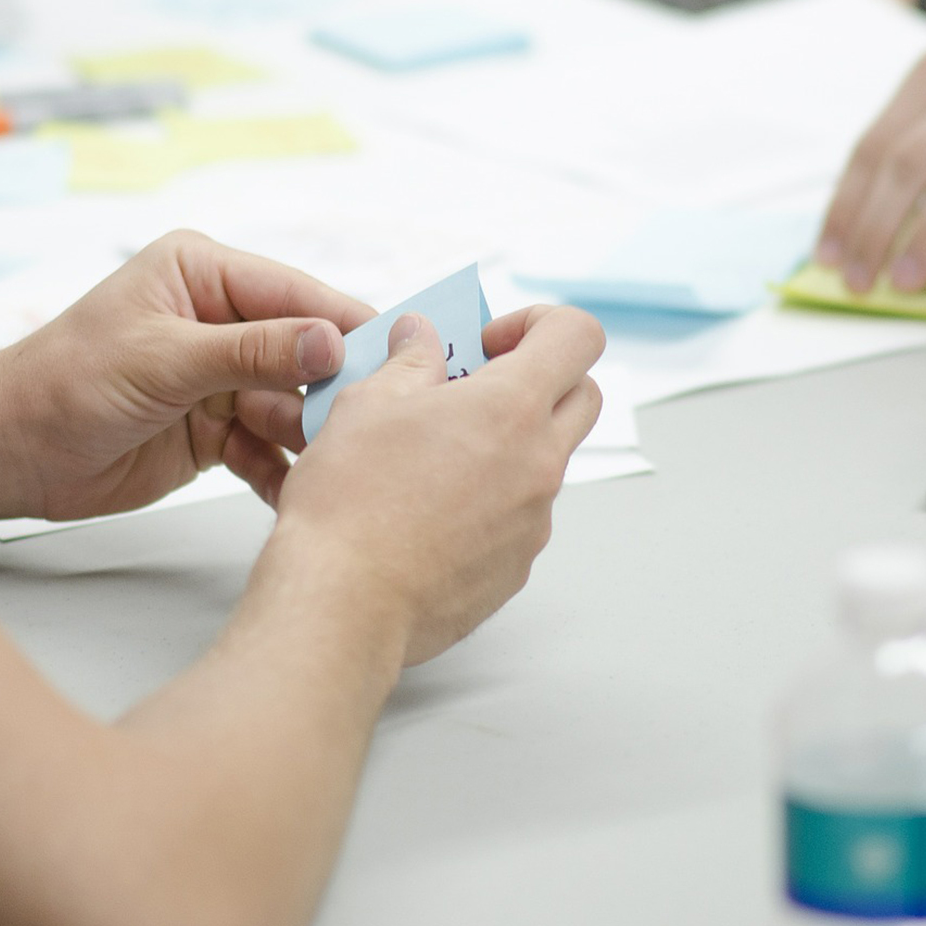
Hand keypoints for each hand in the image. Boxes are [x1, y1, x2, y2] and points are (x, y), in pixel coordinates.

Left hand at [0, 230, 375, 521]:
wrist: (7, 452)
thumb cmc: (64, 383)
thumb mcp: (163, 359)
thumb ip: (253, 352)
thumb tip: (333, 342)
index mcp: (204, 273)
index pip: (297, 295)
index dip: (348, 326)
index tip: (402, 357)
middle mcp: (219, 320)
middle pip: (305, 353)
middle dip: (336, 391)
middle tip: (377, 425)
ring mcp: (220, 378)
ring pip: (292, 406)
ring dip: (313, 438)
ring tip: (342, 468)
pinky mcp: (215, 430)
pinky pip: (267, 448)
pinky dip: (283, 472)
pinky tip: (303, 495)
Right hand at [268, 305, 604, 667]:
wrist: (342, 602)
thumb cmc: (350, 501)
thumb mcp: (367, 403)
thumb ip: (409, 361)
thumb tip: (421, 336)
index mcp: (511, 408)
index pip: (578, 336)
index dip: (539, 323)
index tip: (489, 343)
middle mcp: (538, 464)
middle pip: (583, 397)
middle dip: (539, 381)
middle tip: (473, 391)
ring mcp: (534, 522)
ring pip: (546, 461)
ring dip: (508, 445)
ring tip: (433, 459)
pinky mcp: (516, 568)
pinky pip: (519, 517)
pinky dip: (488, 502)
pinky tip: (427, 514)